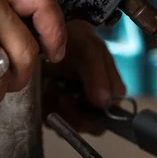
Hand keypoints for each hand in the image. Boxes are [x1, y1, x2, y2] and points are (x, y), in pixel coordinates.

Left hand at [42, 20, 125, 134]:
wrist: (47, 31)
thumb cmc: (75, 37)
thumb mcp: (90, 51)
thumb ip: (99, 76)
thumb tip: (105, 103)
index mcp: (110, 90)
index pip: (110, 117)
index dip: (94, 115)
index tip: (78, 100)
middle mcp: (95, 101)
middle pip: (90, 125)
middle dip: (73, 114)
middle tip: (61, 95)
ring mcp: (76, 106)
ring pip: (71, 126)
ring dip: (59, 110)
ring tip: (52, 87)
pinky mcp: (56, 108)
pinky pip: (53, 121)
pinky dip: (47, 108)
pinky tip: (46, 90)